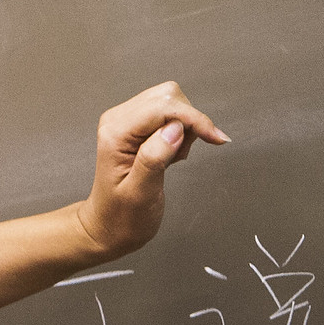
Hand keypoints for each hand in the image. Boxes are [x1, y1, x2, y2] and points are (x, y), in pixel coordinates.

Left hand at [76, 81, 227, 261]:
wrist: (108, 227)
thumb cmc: (120, 217)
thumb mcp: (139, 194)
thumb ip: (154, 159)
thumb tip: (174, 129)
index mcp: (115, 133)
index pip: (161, 106)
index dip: (193, 119)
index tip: (215, 137)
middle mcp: (119, 120)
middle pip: (168, 96)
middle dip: (188, 122)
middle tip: (183, 155)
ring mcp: (128, 122)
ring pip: (171, 102)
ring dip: (186, 127)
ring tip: (175, 158)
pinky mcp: (139, 128)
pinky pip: (170, 115)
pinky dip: (182, 132)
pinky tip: (172, 155)